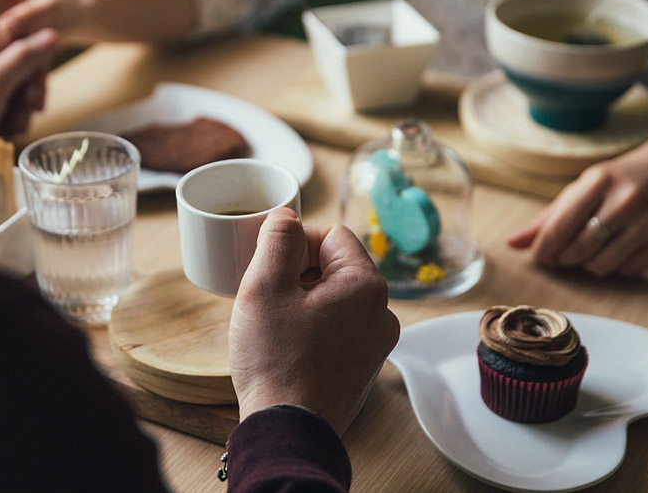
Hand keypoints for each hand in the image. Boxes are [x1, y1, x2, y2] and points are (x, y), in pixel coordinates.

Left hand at [0, 28, 57, 149]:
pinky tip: (1, 131)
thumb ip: (24, 57)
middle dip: (24, 97)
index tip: (34, 95)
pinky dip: (3, 118)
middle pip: (17, 69)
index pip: (20, 44)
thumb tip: (52, 32)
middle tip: (26, 115)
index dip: (33, 70)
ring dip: (16, 111)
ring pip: (10, 89)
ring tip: (10, 128)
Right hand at [230, 208, 399, 435]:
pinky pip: (338, 327)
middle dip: (298, 273)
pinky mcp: (363, 365)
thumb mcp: (265, 286)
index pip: (331, 235)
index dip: (295, 243)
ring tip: (275, 324)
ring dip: (303, 300)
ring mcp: (376, 342)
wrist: (288, 431)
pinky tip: (287, 346)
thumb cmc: (277, 360)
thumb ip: (277, 239)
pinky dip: (312, 327)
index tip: (270, 266)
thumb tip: (286, 216)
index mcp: (366, 285)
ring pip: (334, 297)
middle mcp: (382, 312)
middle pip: (335, 266)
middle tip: (268, 297)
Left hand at [507, 133, 647, 275]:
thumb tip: (512, 243)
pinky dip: (616, 267)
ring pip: (603, 265)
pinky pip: (629, 270)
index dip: (543, 248)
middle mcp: (627, 200)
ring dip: (589, 265)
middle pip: (579, 250)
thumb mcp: (584, 187)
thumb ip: (548, 217)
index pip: (560, 226)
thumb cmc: (621, 179)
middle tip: (564, 253)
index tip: (538, 256)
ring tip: (591, 250)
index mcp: (600, 181)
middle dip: (565, 258)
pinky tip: (618, 249)